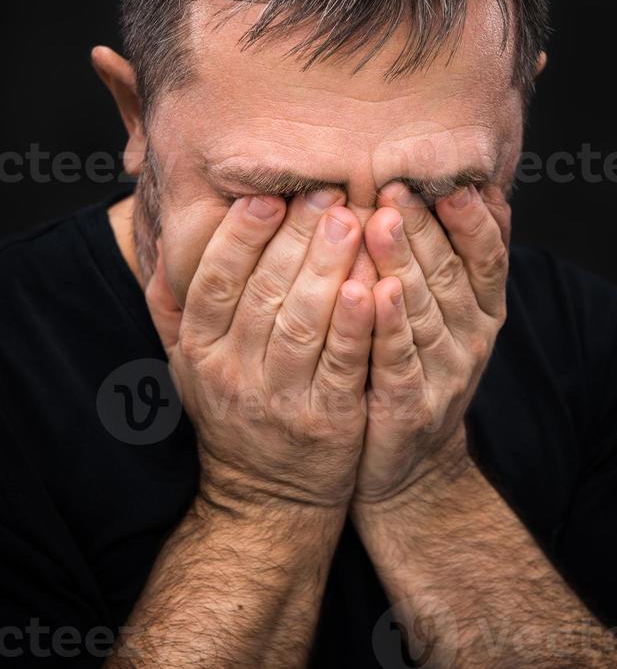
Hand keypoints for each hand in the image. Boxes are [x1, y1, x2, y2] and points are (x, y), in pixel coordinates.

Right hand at [145, 191, 373, 512]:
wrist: (267, 498)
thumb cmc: (233, 413)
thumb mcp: (188, 366)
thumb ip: (173, 307)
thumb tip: (164, 243)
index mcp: (200, 351)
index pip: (215, 283)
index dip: (241, 237)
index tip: (268, 196)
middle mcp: (234, 374)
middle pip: (264, 292)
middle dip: (295, 237)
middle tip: (327, 194)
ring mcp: (282, 400)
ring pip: (304, 322)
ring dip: (328, 267)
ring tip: (353, 221)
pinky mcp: (329, 421)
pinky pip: (342, 364)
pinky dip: (358, 324)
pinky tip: (375, 285)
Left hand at [352, 182, 509, 506]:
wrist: (407, 460)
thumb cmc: (422, 363)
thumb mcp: (456, 312)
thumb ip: (464, 255)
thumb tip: (483, 187)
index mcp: (484, 309)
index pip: (487, 256)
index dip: (470, 219)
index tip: (446, 181)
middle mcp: (471, 339)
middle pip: (448, 276)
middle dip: (422, 229)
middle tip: (395, 187)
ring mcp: (443, 376)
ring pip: (422, 312)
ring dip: (402, 266)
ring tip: (380, 224)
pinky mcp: (410, 409)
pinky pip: (397, 362)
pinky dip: (386, 327)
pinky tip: (371, 293)